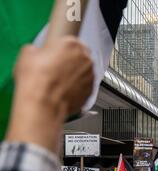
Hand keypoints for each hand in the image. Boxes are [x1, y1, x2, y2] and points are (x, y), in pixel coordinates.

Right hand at [6, 37, 93, 152]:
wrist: (44, 104)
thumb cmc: (36, 80)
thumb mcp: (28, 54)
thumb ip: (38, 49)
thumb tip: (38, 53)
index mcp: (72, 44)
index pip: (72, 41)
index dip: (62, 49)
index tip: (57, 54)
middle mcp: (86, 59)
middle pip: (80, 57)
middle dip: (70, 62)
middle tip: (56, 69)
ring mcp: (91, 76)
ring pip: (84, 72)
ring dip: (75, 75)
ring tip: (59, 82)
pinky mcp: (91, 91)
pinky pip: (85, 86)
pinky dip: (78, 88)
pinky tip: (65, 91)